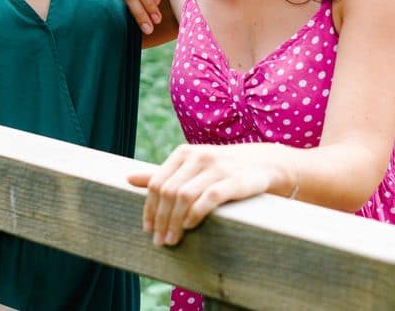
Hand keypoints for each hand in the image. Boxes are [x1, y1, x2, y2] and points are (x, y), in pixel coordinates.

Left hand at [127, 144, 276, 246]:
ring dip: (174, 222)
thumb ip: (162, 174)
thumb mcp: (191, 167)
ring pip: (184, 196)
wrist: (266, 163)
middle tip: (159, 241)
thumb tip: (128, 179)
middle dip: (160, 219)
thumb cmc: (222, 169)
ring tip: (172, 240)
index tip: (148, 229)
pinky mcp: (234, 180)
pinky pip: (209, 198)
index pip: (156, 182)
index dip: (149, 208)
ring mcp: (216, 167)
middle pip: (168, 191)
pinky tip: (190, 226)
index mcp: (183, 153)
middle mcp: (197, 157)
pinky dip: (195, 213)